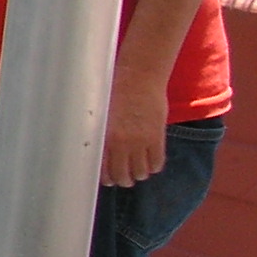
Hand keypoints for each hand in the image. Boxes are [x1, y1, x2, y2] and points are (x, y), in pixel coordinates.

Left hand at [100, 70, 168, 186]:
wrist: (138, 77)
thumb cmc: (116, 91)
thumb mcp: (102, 114)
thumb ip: (103, 134)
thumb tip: (100, 151)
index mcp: (103, 136)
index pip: (103, 169)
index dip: (106, 178)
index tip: (108, 178)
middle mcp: (120, 142)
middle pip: (121, 175)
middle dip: (122, 180)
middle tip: (123, 178)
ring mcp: (140, 141)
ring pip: (140, 173)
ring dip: (138, 174)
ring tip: (137, 170)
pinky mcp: (156, 137)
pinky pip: (156, 163)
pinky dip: (153, 167)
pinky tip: (150, 163)